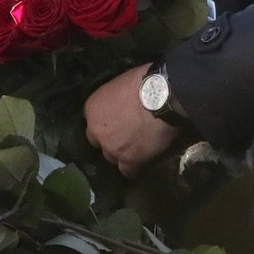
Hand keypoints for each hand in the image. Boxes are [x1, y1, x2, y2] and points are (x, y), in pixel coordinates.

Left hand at [84, 63, 185, 177]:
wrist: (161, 96)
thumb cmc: (143, 82)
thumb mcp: (119, 85)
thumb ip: (114, 100)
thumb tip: (123, 103)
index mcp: (92, 108)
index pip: (94, 122)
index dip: (107, 124)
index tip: (118, 123)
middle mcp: (96, 130)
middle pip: (100, 142)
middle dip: (111, 140)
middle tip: (128, 136)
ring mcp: (111, 147)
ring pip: (112, 157)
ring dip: (122, 154)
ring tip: (138, 149)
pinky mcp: (129, 160)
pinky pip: (128, 171)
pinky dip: (135, 168)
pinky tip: (142, 164)